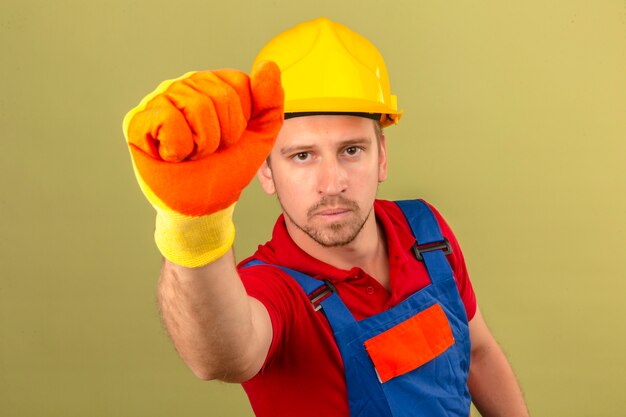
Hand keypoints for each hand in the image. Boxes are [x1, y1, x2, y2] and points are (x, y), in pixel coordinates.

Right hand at [123, 61, 283, 265]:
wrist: (205, 205)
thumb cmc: (228, 167)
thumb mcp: (260, 136)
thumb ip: (270, 102)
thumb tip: (268, 66)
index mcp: (215, 84)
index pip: (239, 84)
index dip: (241, 121)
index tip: (230, 139)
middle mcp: (186, 85)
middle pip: (219, 96)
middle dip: (222, 135)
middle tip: (208, 150)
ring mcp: (160, 100)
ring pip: (196, 107)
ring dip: (202, 144)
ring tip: (192, 153)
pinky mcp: (137, 121)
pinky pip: (167, 120)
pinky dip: (178, 147)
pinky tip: (172, 155)